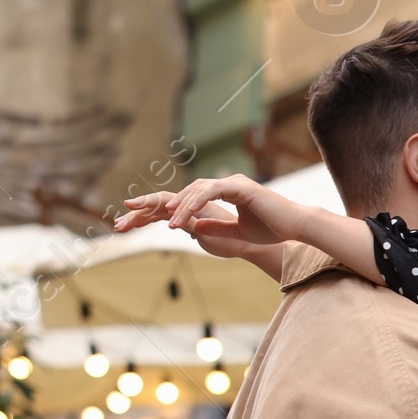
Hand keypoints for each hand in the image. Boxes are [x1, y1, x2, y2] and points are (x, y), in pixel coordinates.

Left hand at [114, 184, 288, 276]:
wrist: (294, 227)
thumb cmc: (270, 231)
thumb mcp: (234, 235)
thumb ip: (212, 229)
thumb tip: (190, 227)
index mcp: (218, 196)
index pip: (182, 201)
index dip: (156, 210)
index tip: (132, 219)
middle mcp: (219, 186)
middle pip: (179, 194)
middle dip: (150, 207)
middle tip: (123, 217)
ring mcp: (227, 184)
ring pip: (191, 193)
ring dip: (172, 210)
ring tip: (155, 224)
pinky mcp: (236, 187)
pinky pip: (206, 195)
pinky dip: (191, 206)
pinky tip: (178, 220)